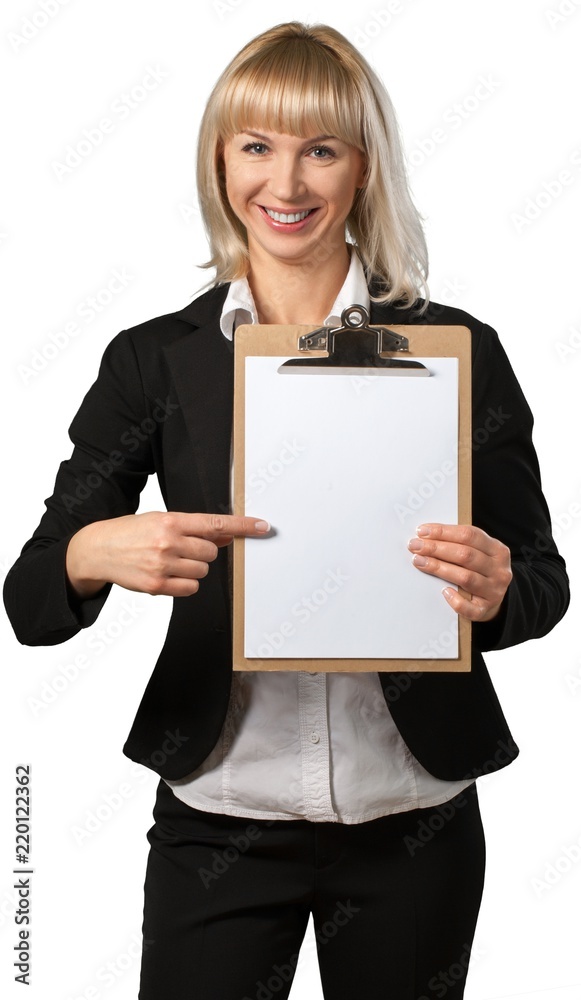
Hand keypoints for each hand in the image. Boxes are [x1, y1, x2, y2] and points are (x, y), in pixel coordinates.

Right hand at [66, 511, 269, 598]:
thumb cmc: (131, 533)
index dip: (243, 526)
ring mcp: (163, 565)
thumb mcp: (160, 521)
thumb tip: (224, 537)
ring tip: (170, 561)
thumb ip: (192, 529)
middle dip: (203, 552)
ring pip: (202, 572)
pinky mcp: (157, 586)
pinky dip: (185, 585)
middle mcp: (168, 542)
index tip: (263, 527)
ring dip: (193, 569)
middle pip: (211, 552)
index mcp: (171, 521)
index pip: (215, 523)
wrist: (98, 549)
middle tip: (182, 549)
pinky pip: (190, 589)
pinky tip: (168, 575)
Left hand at [407, 523, 511, 621]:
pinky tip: (443, 592)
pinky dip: (455, 600)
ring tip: (419, 562)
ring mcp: (494, 592)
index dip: (444, 532)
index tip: (422, 531)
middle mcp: (499, 570)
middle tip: (415, 546)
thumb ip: (460, 544)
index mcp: (498, 550)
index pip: (470, 535)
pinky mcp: (485, 610)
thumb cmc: (479, 571)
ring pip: (465, 577)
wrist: (494, 601)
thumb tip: (427, 536)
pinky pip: (469, 608)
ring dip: (439, 568)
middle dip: (436, 548)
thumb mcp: (479, 553)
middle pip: (465, 555)